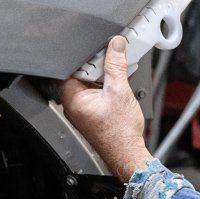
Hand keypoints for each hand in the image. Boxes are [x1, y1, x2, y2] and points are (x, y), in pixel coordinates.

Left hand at [59, 36, 152, 182]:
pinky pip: (97, 92)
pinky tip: (120, 84)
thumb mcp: (120, 90)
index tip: (101, 50)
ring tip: (120, 73)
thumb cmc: (120, 132)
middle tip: (113, 59)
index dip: (86, 57)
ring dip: (105, 76)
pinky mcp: (93, 113)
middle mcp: (74, 105)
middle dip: (99, 65)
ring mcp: (83, 109)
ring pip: (91, 83)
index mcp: (73, 99)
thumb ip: (116, 65)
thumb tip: (115, 46)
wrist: (128, 152)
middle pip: (82, 74)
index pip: (71, 68)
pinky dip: (108, 86)